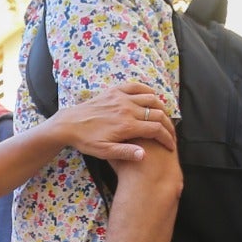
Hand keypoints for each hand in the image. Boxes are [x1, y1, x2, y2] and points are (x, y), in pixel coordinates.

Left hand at [59, 81, 176, 162]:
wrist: (70, 124)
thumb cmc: (87, 141)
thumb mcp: (105, 152)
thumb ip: (125, 153)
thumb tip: (144, 155)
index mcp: (126, 126)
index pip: (156, 129)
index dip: (167, 137)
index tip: (171, 145)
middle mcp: (127, 109)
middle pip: (156, 113)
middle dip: (167, 124)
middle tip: (170, 132)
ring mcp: (121, 97)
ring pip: (150, 99)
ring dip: (160, 108)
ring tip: (162, 118)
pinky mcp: (115, 91)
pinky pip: (136, 87)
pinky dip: (147, 91)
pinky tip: (151, 98)